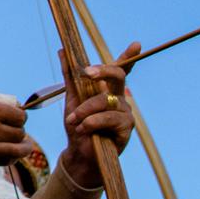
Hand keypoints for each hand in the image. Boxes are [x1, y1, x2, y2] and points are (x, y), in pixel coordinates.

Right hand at [0, 89, 30, 164]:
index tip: (18, 117)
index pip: (20, 116)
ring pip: (19, 149)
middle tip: (16, 129)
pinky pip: (7, 160)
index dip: (22, 116)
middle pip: (20, 132)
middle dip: (20, 130)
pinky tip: (13, 154)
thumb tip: (8, 104)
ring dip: (25, 146)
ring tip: (27, 145)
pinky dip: (13, 157)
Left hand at [59, 48, 136, 188]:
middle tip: (87, 72)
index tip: (136, 44)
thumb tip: (63, 50)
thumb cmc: (78, 126)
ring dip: (85, 110)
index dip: (130, 56)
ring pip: (106, 100)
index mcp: (108, 89)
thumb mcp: (71, 99)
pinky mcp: (127, 128)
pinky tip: (84, 129)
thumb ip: (69, 76)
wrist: (79, 154)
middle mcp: (119, 98)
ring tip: (74, 121)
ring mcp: (125, 112)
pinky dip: (92, 122)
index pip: (121, 69)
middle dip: (102, 71)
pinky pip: (109, 118)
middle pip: (118, 76)